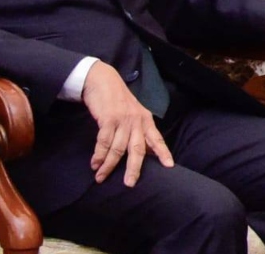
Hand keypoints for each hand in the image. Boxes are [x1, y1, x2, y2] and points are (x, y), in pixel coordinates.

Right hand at [80, 61, 173, 186]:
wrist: (103, 80)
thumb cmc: (118, 100)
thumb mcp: (133, 113)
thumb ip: (138, 130)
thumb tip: (144, 152)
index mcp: (145, 120)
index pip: (156, 139)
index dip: (163, 153)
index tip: (169, 166)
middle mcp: (136, 121)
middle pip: (137, 149)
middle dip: (134, 168)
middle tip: (129, 184)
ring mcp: (122, 119)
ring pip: (117, 148)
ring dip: (108, 165)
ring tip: (101, 177)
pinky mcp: (108, 118)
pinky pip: (104, 141)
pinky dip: (99, 155)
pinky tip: (95, 164)